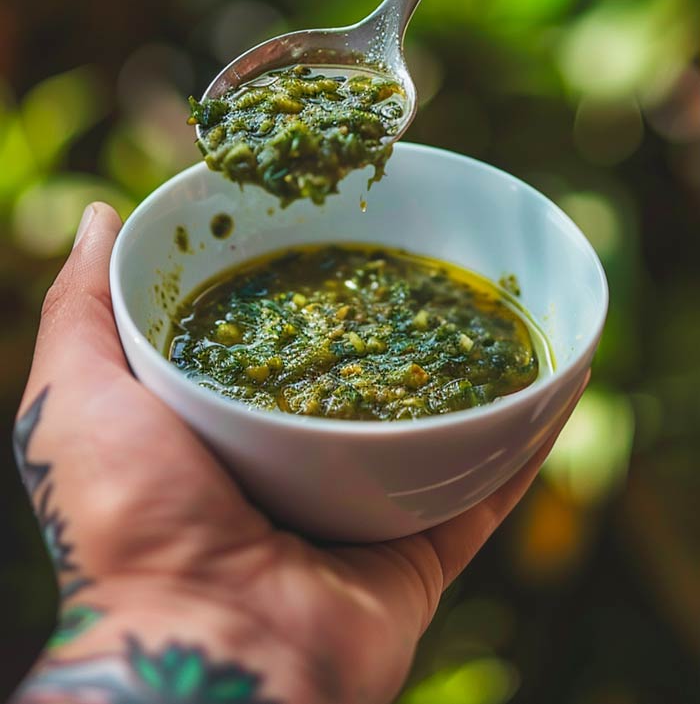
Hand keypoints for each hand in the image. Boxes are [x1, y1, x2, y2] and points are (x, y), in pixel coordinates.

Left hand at [13, 203, 583, 703]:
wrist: (202, 648)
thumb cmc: (128, 516)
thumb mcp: (75, 395)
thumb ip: (79, 307)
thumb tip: (99, 217)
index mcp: (211, 428)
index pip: (262, 337)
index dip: (290, 277)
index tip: (323, 215)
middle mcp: (286, 466)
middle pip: (349, 375)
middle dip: (384, 316)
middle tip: (418, 242)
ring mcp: (355, 509)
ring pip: (425, 423)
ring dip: (466, 366)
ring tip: (498, 297)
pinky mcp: (415, 551)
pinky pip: (486, 489)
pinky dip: (528, 438)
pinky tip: (557, 378)